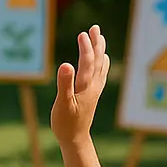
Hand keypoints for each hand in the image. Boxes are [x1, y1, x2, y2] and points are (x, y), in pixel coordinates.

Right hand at [51, 25, 109, 144]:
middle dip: (96, 44)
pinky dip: (102, 63)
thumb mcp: (62, 104)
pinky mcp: (93, 94)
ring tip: (100, 38)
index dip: (85, 47)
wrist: (75, 139)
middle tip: (95, 28)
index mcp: (85, 86)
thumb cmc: (66, 122)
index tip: (82, 34)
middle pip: (97, 61)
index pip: (87, 62)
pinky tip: (103, 60)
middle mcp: (93, 86)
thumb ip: (64, 84)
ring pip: (101, 66)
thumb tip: (66, 64)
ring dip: (100, 51)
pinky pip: (101, 74)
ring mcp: (94, 90)